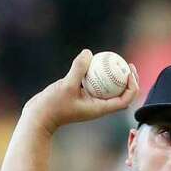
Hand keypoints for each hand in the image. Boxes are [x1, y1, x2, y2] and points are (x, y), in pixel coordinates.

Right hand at [24, 50, 138, 134]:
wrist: (39, 117)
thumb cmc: (52, 106)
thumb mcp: (66, 85)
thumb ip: (79, 69)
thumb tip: (88, 53)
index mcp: (100, 109)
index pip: (124, 100)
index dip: (132, 86)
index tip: (129, 71)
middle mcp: (97, 106)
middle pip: (121, 94)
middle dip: (128, 80)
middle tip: (127, 64)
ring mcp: (90, 102)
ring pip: (108, 88)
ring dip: (114, 76)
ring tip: (113, 59)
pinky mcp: (81, 96)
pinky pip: (94, 83)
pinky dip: (97, 73)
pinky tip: (92, 60)